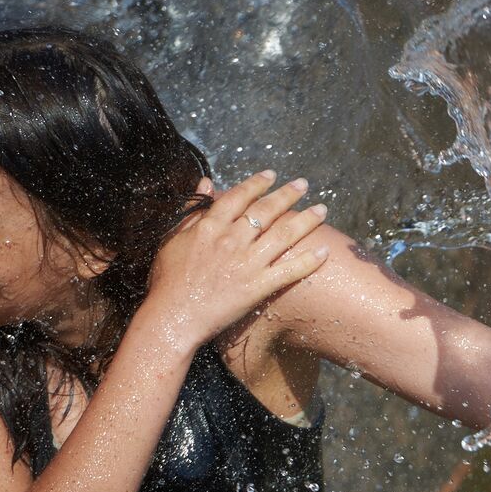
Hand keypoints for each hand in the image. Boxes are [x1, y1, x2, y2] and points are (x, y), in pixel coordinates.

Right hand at [142, 171, 327, 350]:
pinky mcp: (257, 287)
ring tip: (322, 210)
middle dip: (288, 194)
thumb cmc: (166, 281)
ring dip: (306, 220)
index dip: (257, 183)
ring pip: (283, 235)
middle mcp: (232, 239)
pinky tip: (324, 251)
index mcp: (210, 226)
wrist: (172, 317)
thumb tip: (207, 183)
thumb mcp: (172, 239)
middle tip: (304, 184)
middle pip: (266, 210)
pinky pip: (288, 270)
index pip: (239, 197)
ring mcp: (247, 263)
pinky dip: (308, 260)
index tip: (272, 174)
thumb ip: (192, 211)